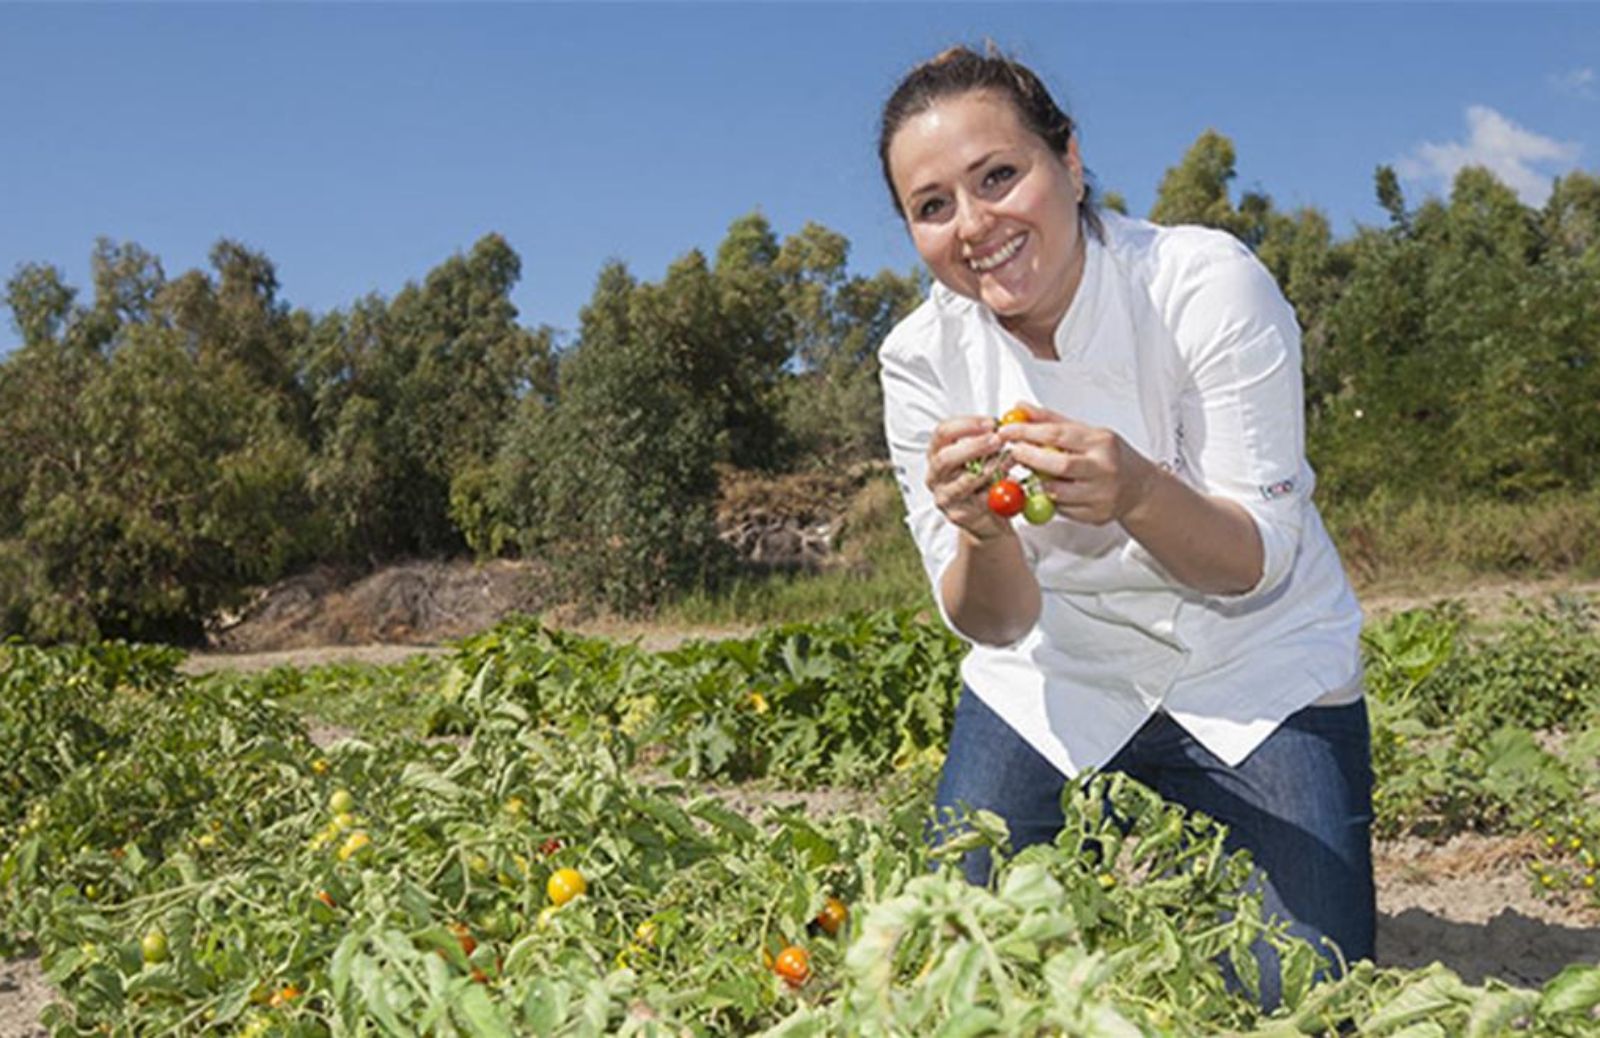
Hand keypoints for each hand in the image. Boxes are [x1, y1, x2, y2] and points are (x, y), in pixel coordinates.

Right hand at [925, 416, 1011, 540]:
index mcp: (936, 453)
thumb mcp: (981, 456)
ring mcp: (944, 497)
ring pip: (965, 481)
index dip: (967, 424)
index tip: (991, 423)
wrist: (985, 517)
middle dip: (974, 446)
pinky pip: (979, 500)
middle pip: (946, 458)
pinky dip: (996, 488)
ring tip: (1009, 458)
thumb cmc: (981, 480)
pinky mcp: (958, 515)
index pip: (943, 432)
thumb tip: (1007, 424)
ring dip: (990, 468)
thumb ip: (987, 439)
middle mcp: (934, 475)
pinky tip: (1010, 480)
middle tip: (998, 439)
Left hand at [994, 403, 1158, 525]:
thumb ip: (1051, 421)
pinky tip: (1051, 489)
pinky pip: (1062, 510)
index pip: (1058, 434)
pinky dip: (1050, 499)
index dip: (1027, 433)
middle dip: (1030, 458)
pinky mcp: (1096, 516)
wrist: (1139, 487)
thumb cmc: (1110, 456)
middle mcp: (1104, 469)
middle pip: (1059, 465)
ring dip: (1037, 482)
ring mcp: (1102, 495)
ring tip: (1031, 472)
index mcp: (1101, 442)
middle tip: (1012, 452)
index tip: (1007, 431)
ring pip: (1057, 492)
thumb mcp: (1086, 432)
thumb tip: (1020, 408)